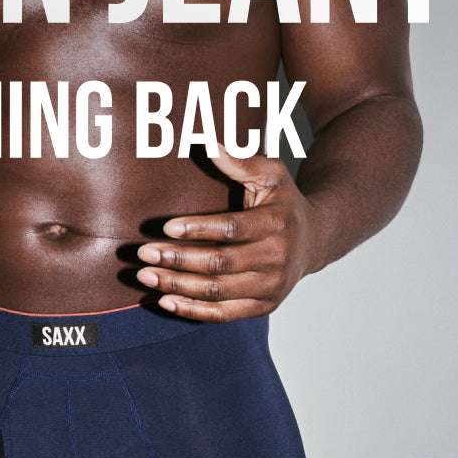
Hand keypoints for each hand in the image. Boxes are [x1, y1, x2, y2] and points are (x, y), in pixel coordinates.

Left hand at [135, 153, 318, 320]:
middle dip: (177, 259)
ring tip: (145, 275)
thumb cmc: (283, 202)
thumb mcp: (271, 174)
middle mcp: (276, 259)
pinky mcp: (262, 307)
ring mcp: (270, 287)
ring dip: (176, 286)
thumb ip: (240, 161)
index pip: (231, 229)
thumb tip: (208, 144)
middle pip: (220, 264)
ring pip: (216, 292)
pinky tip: (165, 301)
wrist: (314, 241)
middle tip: (142, 252)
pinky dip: (192, 311)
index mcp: (276, 223)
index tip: (165, 227)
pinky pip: (223, 314)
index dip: (197, 230)